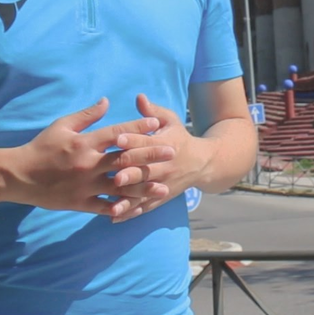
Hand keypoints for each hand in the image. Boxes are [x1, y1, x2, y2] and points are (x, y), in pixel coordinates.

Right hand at [4, 98, 170, 217]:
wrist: (18, 175)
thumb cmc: (41, 147)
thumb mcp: (62, 125)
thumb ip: (87, 115)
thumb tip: (107, 100)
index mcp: (85, 143)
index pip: (117, 133)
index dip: (138, 127)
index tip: (156, 123)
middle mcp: (88, 164)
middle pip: (125, 159)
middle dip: (150, 156)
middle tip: (171, 152)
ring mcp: (85, 185)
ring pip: (120, 187)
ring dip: (143, 186)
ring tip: (162, 187)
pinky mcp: (80, 203)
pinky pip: (104, 206)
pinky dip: (121, 207)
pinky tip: (138, 208)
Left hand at [106, 94, 212, 222]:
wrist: (202, 163)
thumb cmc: (179, 137)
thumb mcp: (170, 120)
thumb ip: (153, 111)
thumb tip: (138, 97)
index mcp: (165, 144)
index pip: (146, 142)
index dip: (132, 140)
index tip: (117, 138)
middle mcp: (164, 166)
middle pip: (144, 170)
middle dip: (130, 173)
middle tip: (115, 176)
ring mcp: (162, 184)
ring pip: (143, 192)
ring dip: (128, 199)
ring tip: (111, 205)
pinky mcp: (160, 196)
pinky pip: (144, 206)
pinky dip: (130, 212)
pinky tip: (113, 217)